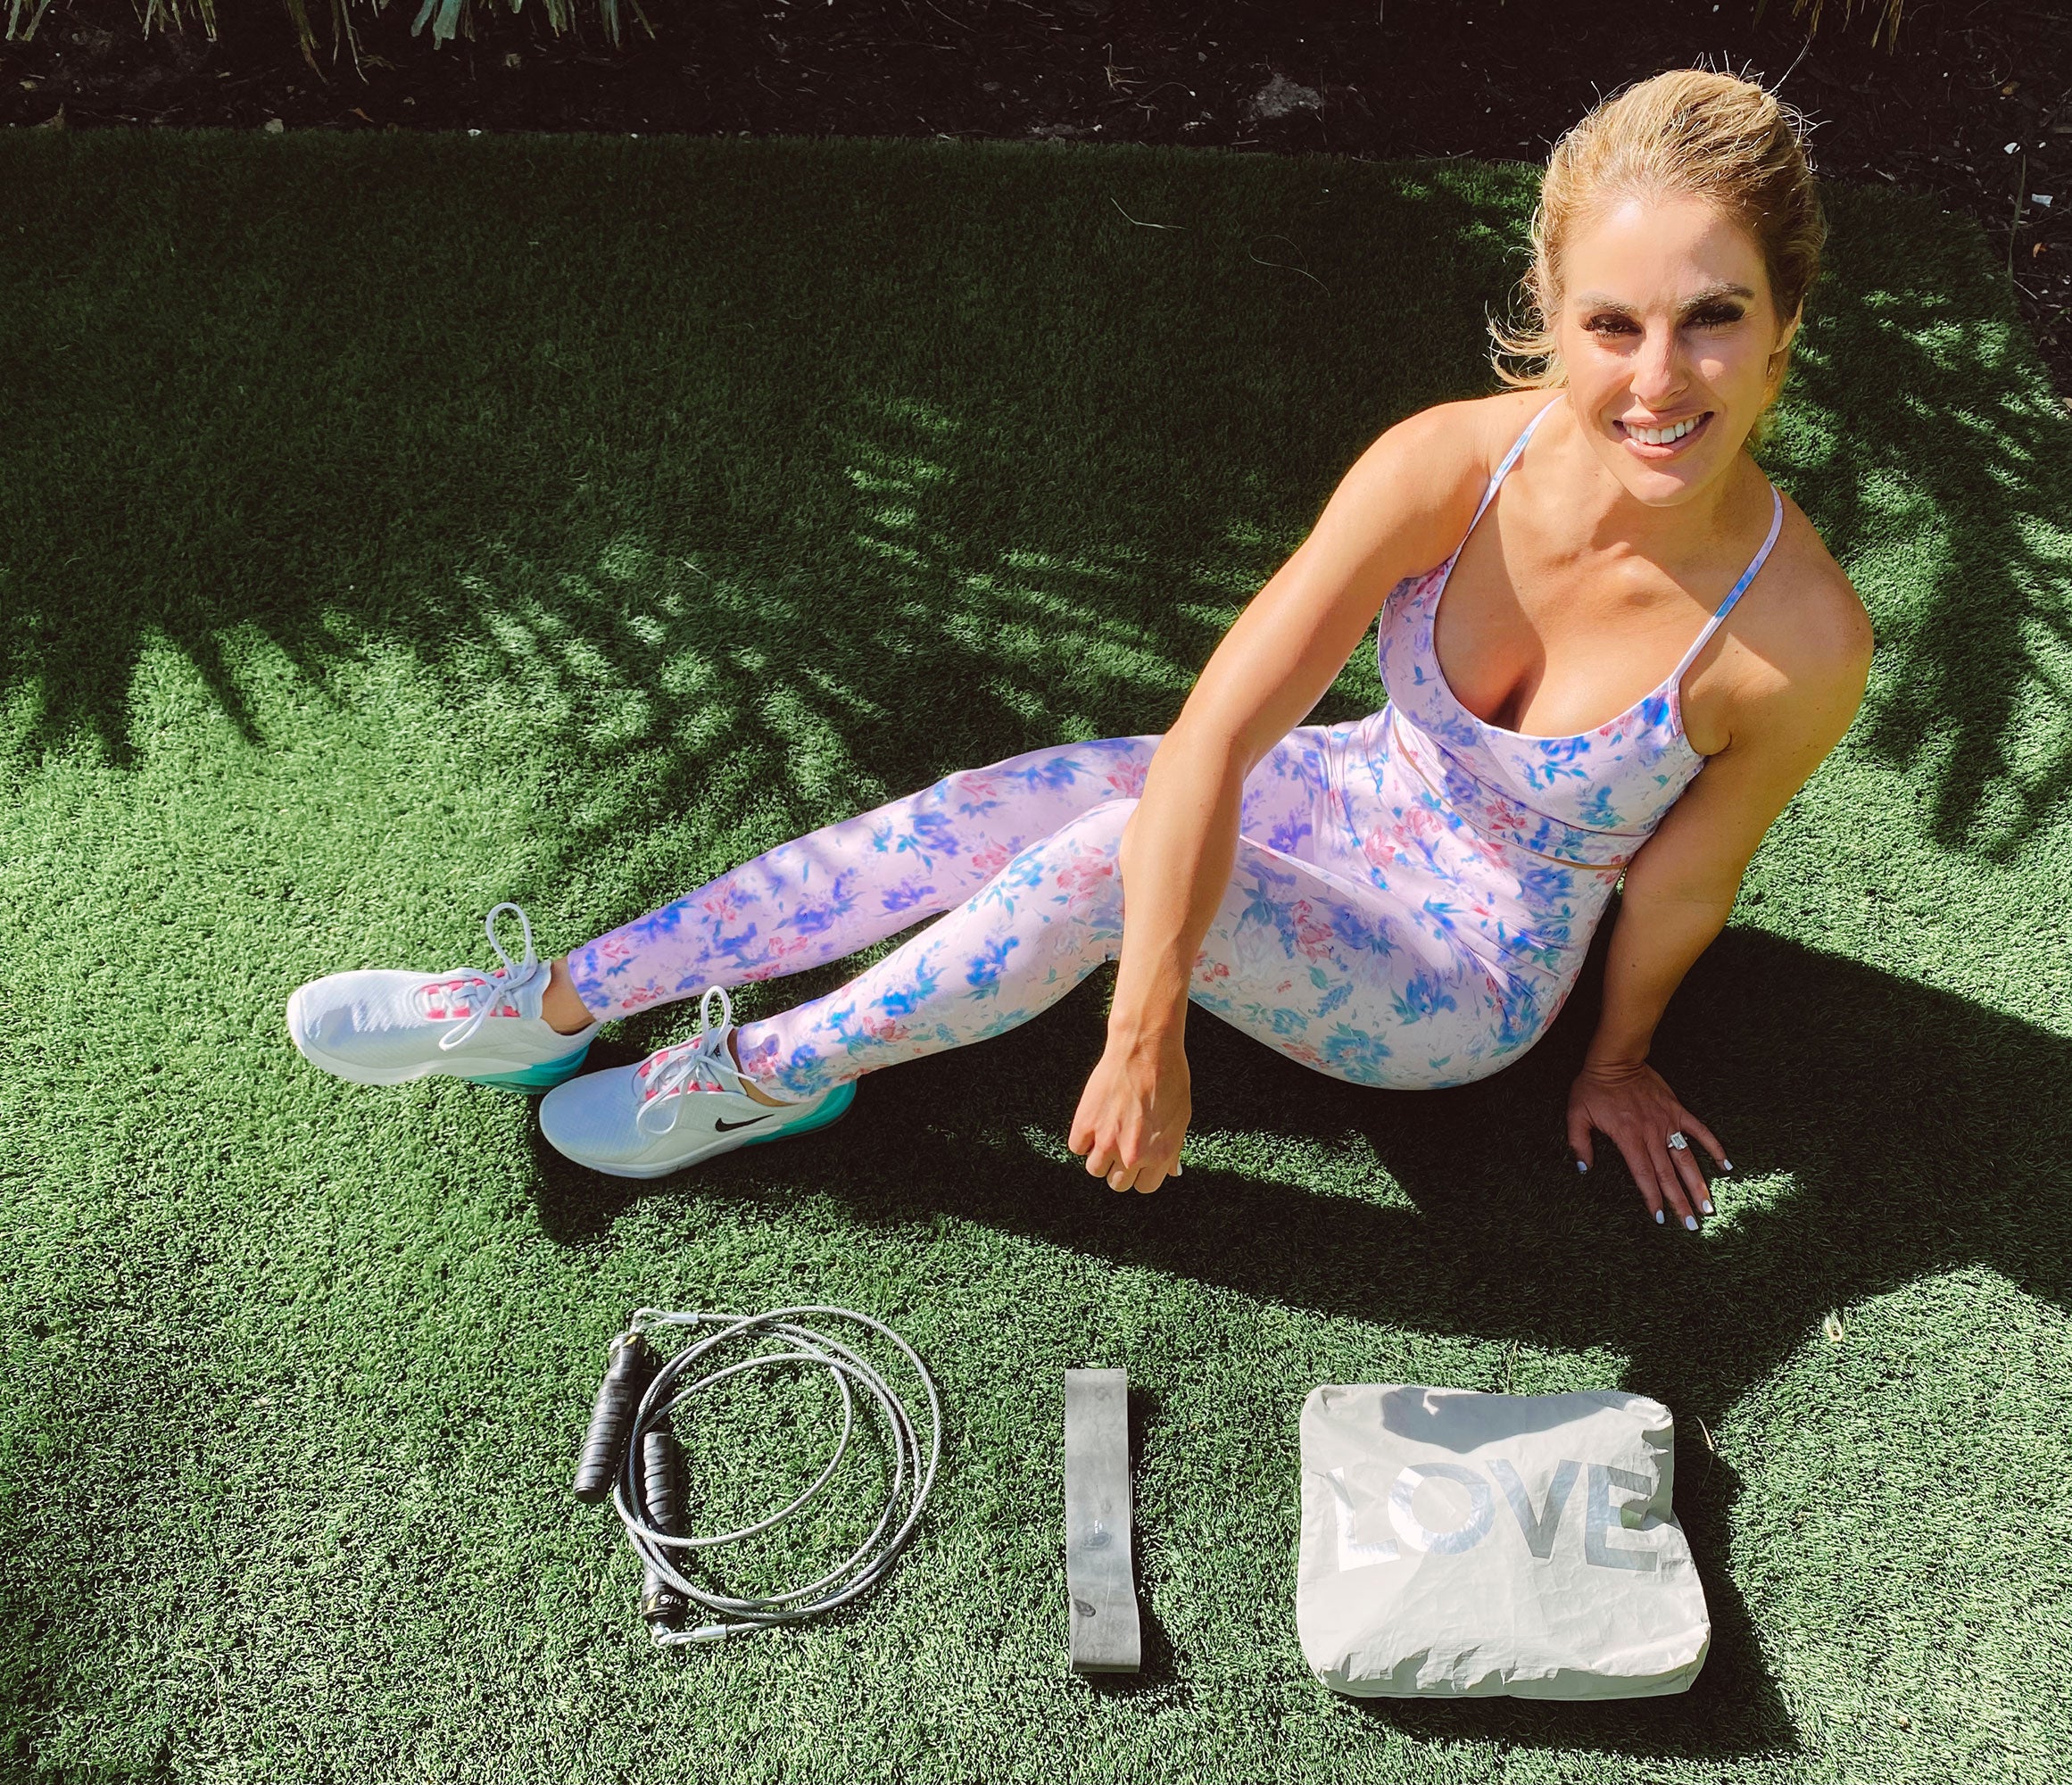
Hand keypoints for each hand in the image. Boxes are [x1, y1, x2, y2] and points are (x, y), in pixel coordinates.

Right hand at [1068, 1031, 1189, 1193]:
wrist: (1144, 1049)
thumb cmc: (1169, 1077)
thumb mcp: (1181, 1118)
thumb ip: (1173, 1149)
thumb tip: (1172, 1171)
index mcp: (1160, 1156)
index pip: (1144, 1187)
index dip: (1140, 1173)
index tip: (1138, 1161)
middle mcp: (1133, 1155)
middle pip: (1117, 1183)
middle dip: (1119, 1168)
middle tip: (1120, 1146)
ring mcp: (1107, 1141)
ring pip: (1094, 1169)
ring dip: (1099, 1156)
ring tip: (1106, 1134)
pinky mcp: (1085, 1124)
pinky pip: (1077, 1147)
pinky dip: (1083, 1138)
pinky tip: (1094, 1123)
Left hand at [1566, 1057, 1728, 1228]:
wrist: (1616, 1059)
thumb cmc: (1594, 1087)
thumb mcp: (1576, 1115)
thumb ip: (1579, 1143)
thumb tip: (1584, 1168)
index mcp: (1628, 1139)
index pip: (1644, 1175)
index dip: (1653, 1197)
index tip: (1660, 1217)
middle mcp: (1651, 1134)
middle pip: (1668, 1174)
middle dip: (1680, 1202)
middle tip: (1693, 1225)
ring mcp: (1668, 1122)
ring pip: (1687, 1159)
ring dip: (1698, 1184)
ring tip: (1709, 1206)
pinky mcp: (1678, 1110)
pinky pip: (1700, 1130)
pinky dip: (1714, 1146)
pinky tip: (1726, 1165)